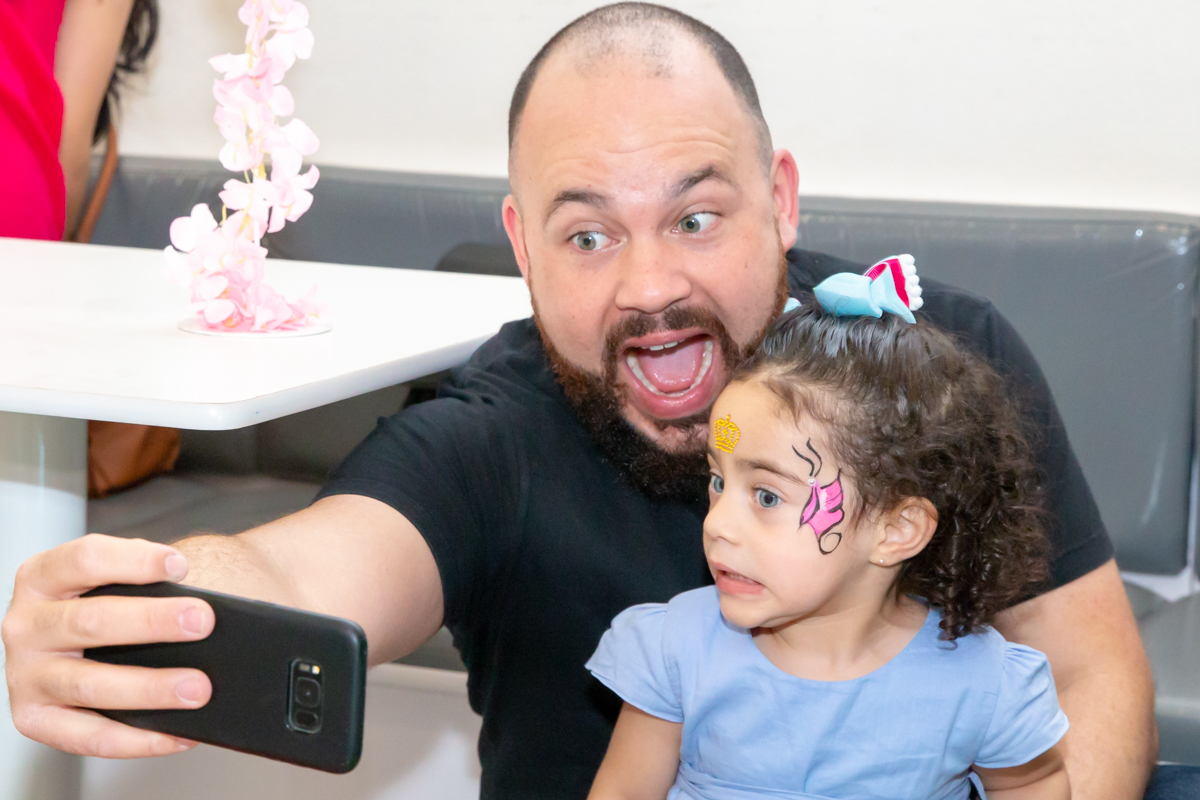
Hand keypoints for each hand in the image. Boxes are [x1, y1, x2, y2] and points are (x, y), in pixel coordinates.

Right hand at [2, 534, 215, 756]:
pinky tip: (178, 733)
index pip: (85, 559)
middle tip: (202, 622)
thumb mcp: (119, 581)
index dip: (134, 559)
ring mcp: (26, 675)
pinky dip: (138, 739)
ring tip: (197, 688)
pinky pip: (89, 736)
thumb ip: (148, 584)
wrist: (92, 638)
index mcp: (43, 577)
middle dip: (152, 622)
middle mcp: (26, 625)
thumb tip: (203, 604)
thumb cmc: (115, 603)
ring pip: (90, 683)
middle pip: (91, 620)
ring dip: (150, 688)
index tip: (180, 566)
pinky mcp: (36, 719)